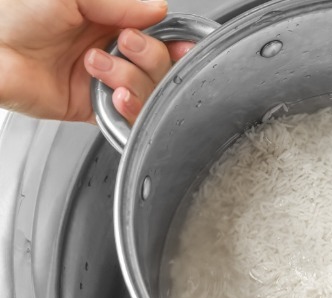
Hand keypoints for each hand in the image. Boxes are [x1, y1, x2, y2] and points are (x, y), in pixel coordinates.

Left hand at [0, 0, 190, 122]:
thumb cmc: (15, 16)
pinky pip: (128, 116)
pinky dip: (130, 108)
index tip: (180, 44)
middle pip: (160, 64)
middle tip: (124, 44)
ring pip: (148, 90)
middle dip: (150, 56)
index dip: (174, 41)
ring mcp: (104, 80)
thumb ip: (120, 3)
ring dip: (131, 79)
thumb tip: (158, 9)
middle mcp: (111, 50)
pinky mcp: (94, 107)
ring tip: (97, 65)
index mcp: (110, 21)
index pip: (158, 34)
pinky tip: (116, 95)